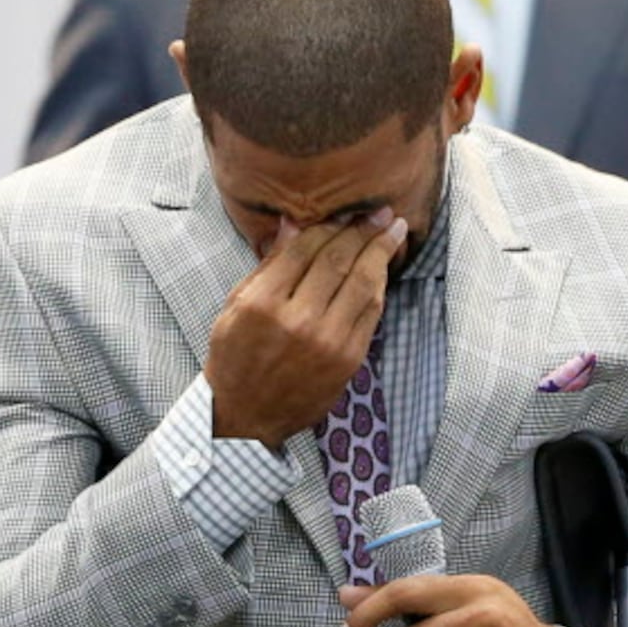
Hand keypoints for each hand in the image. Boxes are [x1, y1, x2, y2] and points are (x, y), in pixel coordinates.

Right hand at [204, 211, 407, 445]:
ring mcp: (327, 341)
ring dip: (381, 252)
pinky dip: (380, 285)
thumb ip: (267, 265)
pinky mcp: (348, 359)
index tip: (348, 212)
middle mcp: (297, 319)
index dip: (331, 225)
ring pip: (363, 283)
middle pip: (338, 260)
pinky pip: (371, 312)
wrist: (245, 414)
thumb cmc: (235, 357)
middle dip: (364, 230)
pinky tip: (383, 268)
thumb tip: (293, 223)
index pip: (306, 248)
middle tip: (381, 212)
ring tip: (393, 231)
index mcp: (262, 303)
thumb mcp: (235, 307)